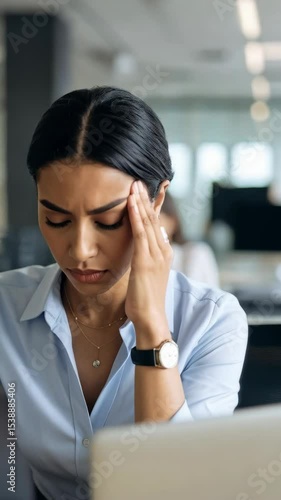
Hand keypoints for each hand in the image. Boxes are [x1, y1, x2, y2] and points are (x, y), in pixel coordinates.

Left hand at [125, 180, 172, 335]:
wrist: (151, 317)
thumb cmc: (147, 298)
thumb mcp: (149, 273)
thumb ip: (149, 256)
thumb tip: (150, 242)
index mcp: (164, 253)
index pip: (157, 224)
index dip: (150, 206)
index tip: (142, 191)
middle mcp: (163, 251)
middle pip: (155, 219)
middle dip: (146, 199)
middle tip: (138, 180)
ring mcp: (156, 255)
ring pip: (149, 222)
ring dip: (141, 202)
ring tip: (134, 185)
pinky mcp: (146, 261)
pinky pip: (141, 233)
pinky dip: (136, 216)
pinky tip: (131, 203)